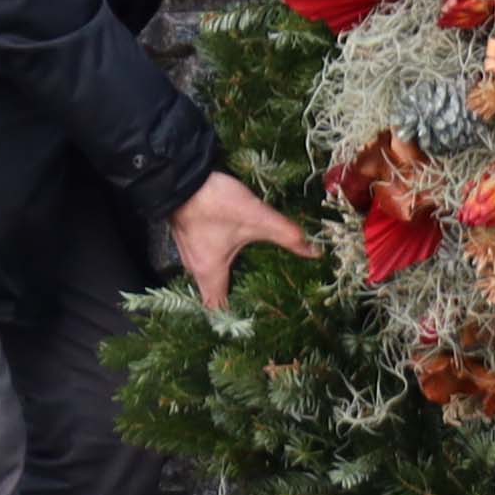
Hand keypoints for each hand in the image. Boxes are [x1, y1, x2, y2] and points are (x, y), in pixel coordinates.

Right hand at [169, 171, 315, 311]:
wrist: (180, 176)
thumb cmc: (215, 203)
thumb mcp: (256, 218)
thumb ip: (286, 234)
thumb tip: (314, 251)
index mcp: (210, 272)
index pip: (218, 309)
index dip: (234, 318)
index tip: (255, 318)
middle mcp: (195, 268)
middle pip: (214, 292)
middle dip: (236, 296)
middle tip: (262, 296)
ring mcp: (189, 251)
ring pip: (209, 274)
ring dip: (228, 277)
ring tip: (254, 275)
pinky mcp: (188, 236)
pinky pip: (205, 257)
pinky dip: (220, 259)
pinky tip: (237, 250)